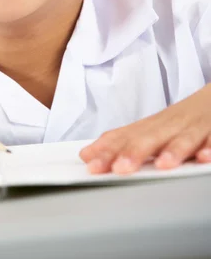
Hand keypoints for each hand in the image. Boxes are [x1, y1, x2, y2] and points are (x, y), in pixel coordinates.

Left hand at [80, 83, 210, 174]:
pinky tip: (202, 157)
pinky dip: (208, 147)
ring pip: (182, 138)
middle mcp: (169, 125)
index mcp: (151, 127)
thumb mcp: (149, 129)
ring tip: (163, 164)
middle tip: (119, 168)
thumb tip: (87, 154)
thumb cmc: (180, 119)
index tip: (91, 164)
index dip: (107, 150)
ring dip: (172, 150)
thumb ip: (122, 142)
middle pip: (150, 137)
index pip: (126, 137)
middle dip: (134, 152)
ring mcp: (192, 128)